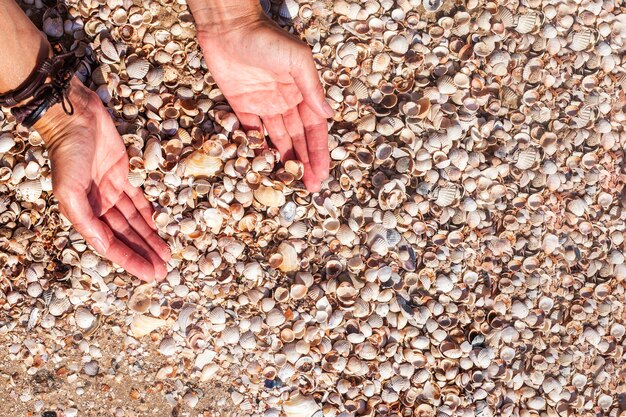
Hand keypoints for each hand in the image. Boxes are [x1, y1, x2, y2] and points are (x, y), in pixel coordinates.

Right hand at [35, 78, 170, 280]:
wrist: (76, 116)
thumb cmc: (68, 153)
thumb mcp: (69, 190)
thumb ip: (85, 220)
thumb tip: (103, 247)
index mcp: (84, 213)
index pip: (111, 244)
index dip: (130, 260)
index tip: (149, 275)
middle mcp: (98, 205)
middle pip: (127, 235)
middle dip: (144, 253)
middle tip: (164, 270)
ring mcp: (112, 190)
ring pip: (135, 220)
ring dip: (150, 237)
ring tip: (167, 254)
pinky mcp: (124, 174)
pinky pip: (139, 199)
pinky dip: (149, 214)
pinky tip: (160, 227)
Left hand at [195, 9, 332, 191]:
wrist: (228, 26)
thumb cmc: (266, 38)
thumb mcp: (296, 60)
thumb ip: (311, 88)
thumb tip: (328, 114)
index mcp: (301, 92)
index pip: (314, 129)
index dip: (318, 152)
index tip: (322, 174)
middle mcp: (285, 102)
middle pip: (298, 138)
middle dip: (305, 163)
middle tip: (310, 188)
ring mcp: (263, 105)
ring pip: (278, 139)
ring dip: (285, 160)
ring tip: (291, 182)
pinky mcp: (240, 105)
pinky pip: (251, 132)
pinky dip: (257, 148)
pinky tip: (264, 166)